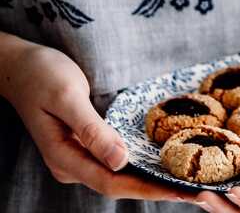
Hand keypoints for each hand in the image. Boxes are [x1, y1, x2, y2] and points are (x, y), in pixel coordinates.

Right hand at [3, 42, 198, 202]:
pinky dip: (139, 166)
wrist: (21, 67)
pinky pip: (116, 161)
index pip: (112, 182)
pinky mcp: (85, 144)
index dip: (148, 189)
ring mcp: (78, 156)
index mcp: (65, 158)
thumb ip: (92, 130)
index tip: (180, 192)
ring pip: (119, 176)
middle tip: (196, 193)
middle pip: (119, 184)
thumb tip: (121, 160)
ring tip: (185, 183)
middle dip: (157, 189)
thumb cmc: (43, 76)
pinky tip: (160, 164)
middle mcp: (72, 164)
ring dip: (150, 181)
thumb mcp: (68, 97)